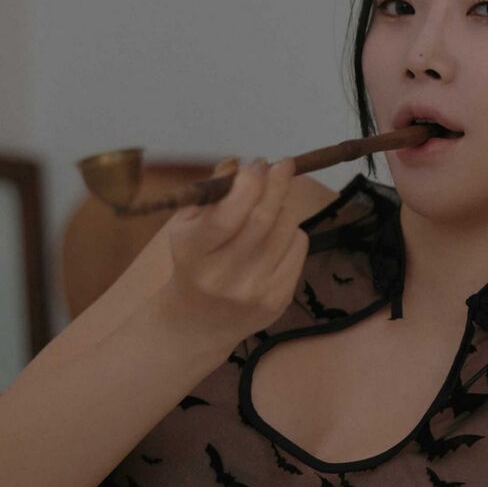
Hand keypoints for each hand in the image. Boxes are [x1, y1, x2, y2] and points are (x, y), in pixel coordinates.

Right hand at [160, 155, 309, 343]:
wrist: (199, 323)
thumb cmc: (194, 261)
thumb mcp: (188, 225)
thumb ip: (211, 193)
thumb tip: (239, 164)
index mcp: (194, 253)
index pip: (227, 215)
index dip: (248, 184)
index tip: (257, 165)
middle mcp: (224, 276)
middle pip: (263, 218)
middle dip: (276, 183)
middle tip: (281, 165)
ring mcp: (254, 290)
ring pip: (286, 227)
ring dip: (282, 207)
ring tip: (267, 211)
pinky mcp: (278, 299)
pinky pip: (299, 246)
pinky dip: (290, 232)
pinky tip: (274, 238)